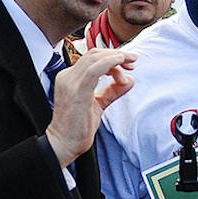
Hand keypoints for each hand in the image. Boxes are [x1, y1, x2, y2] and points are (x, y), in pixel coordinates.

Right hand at [44, 49, 134, 163]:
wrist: (63, 144)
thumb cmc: (77, 127)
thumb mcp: (98, 104)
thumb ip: (112, 91)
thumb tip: (129, 80)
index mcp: (70, 78)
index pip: (92, 59)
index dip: (112, 57)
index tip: (128, 64)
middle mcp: (67, 76)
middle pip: (94, 54)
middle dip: (116, 54)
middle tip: (133, 61)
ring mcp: (70, 82)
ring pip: (95, 58)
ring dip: (116, 58)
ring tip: (130, 64)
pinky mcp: (77, 90)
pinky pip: (94, 69)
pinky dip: (109, 63)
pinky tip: (120, 64)